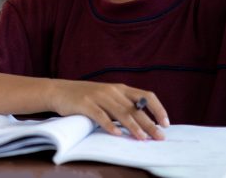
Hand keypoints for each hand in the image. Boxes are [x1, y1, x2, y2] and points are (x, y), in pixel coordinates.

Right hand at [46, 80, 167, 139]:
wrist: (59, 90)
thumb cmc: (86, 97)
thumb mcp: (108, 97)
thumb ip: (123, 105)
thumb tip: (143, 122)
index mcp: (120, 88)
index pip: (146, 95)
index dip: (157, 109)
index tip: (166, 123)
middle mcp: (112, 90)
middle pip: (135, 108)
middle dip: (150, 123)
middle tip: (159, 137)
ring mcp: (99, 96)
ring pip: (121, 112)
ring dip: (133, 126)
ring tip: (142, 138)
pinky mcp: (85, 103)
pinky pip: (100, 115)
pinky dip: (109, 125)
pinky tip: (117, 133)